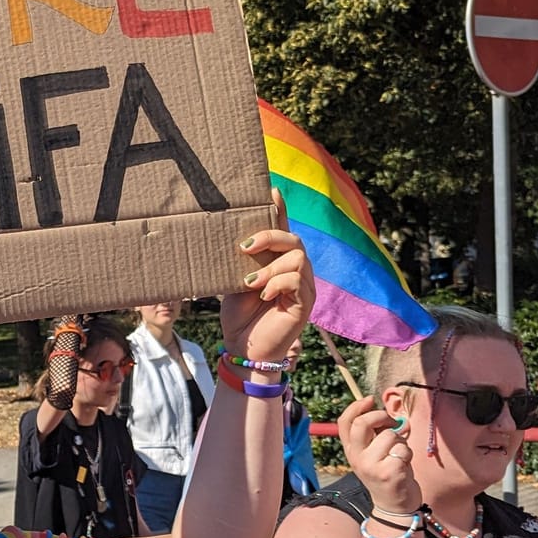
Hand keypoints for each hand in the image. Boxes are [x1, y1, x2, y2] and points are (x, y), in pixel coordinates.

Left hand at [220, 191, 313, 361]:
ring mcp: (303, 287)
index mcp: (278, 263)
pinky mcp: (305, 303)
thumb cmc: (239, 316)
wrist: (244, 347)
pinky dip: (277, 283)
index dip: (280, 210)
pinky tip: (262, 294)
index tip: (271, 189)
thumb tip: (232, 238)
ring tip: (249, 283)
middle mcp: (296, 271)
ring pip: (297, 258)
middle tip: (245, 247)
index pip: (283, 230)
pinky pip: (297, 280)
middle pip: (294, 240)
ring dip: (269, 268)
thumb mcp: (235, 281)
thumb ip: (241, 262)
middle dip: (269, 237)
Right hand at [336, 395, 420, 512]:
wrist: (394, 506)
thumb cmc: (387, 474)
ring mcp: (371, 466)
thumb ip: (375, 435)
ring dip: (401, 441)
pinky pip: (403, 449)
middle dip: (382, 416)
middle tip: (393, 422)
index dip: (356, 406)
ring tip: (399, 455)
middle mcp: (357, 458)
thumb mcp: (373, 455)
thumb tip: (390, 415)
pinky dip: (408, 454)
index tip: (369, 400)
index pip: (344, 423)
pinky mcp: (389, 472)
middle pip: (362, 424)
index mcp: (351, 451)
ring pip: (390, 436)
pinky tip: (405, 466)